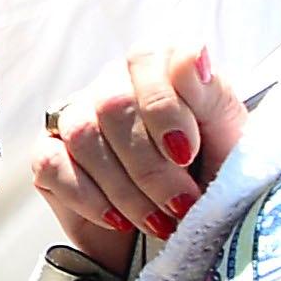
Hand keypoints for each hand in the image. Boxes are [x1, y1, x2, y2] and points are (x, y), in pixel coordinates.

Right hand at [38, 45, 242, 270]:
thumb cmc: (215, 174)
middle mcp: (112, 84)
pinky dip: (89, 198)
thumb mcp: (230, 136)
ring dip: (126, 190)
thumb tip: (192, 53)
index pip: (145, 58)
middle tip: (182, 203)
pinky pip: (50, 164)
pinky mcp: (50, 155)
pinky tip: (119, 220)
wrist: (188, 227)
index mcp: (158, 68)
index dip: (163, 106)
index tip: (188, 152)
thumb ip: (211, 92)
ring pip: (82, 136)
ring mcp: (75, 117)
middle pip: (112, 105)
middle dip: (151, 166)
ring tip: (159, 222)